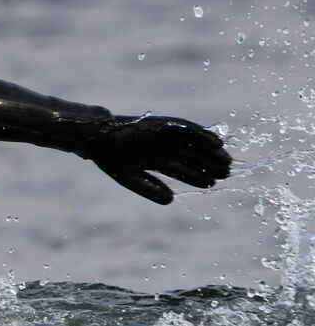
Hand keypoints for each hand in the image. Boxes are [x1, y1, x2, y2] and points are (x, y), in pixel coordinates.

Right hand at [84, 115, 232, 204]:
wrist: (99, 139)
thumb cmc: (110, 159)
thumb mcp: (130, 178)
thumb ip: (149, 189)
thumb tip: (171, 200)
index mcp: (156, 160)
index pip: (181, 170)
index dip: (197, 177)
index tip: (212, 184)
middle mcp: (164, 147)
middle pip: (192, 157)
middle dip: (208, 166)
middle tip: (226, 173)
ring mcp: (166, 135)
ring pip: (194, 144)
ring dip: (210, 152)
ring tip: (226, 162)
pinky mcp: (166, 125)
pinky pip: (189, 129)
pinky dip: (203, 136)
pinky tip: (217, 144)